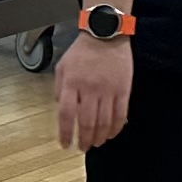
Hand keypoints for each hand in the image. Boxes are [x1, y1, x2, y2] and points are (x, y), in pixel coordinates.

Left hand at [52, 32, 132, 150]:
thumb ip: (58, 87)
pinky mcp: (123, 89)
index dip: (65, 133)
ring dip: (99, 137)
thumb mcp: (62, 66)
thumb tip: (59, 107)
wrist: (106, 34)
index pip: (66, 115)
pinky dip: (116, 128)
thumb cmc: (83, 50)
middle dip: (84, 139)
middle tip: (83, 147)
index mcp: (72, 83)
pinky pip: (120, 114)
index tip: (65, 144)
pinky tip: (111, 134)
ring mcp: (108, 90)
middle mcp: (89, 88)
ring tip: (96, 143)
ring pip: (104, 122)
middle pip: (86, 122)